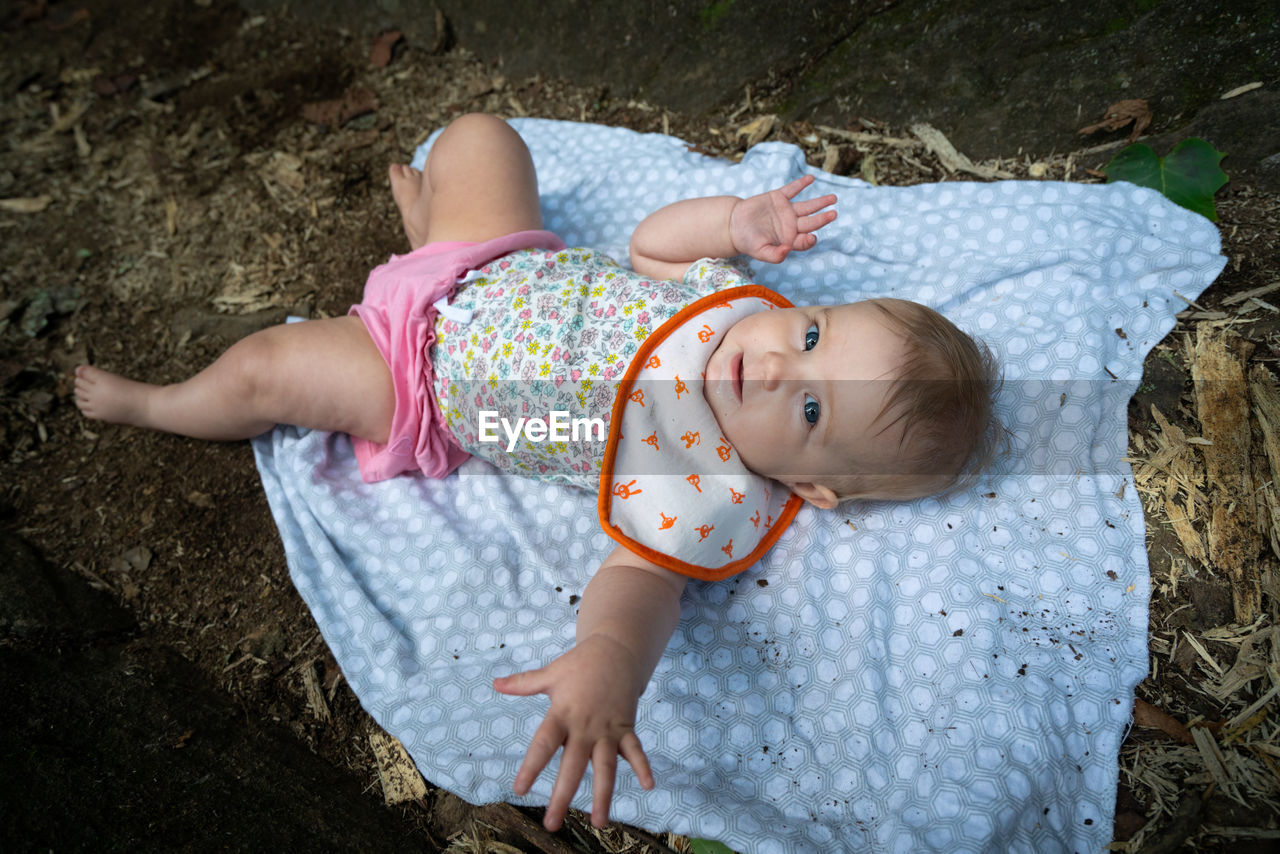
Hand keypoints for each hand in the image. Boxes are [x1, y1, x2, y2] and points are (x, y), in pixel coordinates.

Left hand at [493, 634, 654, 829]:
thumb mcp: (551, 673)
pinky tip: (649, 786)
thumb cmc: (580, 664)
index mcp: (562, 714)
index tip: (519, 790)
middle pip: (572, 765)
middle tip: (551, 824)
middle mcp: (584, 726)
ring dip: (603, 794)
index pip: (543, 744)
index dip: (532, 767)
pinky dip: (642, 766)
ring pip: (605, 766)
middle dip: (562, 796)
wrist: (617, 649)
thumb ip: (523, 683)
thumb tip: (495, 684)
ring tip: (598, 822)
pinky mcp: (626, 727)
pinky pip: (635, 750)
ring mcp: (607, 729)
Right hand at [729, 175, 836, 263]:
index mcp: (789, 240)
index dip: (809, 240)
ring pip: (807, 206)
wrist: (734, 225)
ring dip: (820, 202)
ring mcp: (786, 211)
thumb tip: (787, 250)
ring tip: (833, 198)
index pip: (804, 241)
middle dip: (823, 218)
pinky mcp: (778, 198)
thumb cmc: (747, 242)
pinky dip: (801, 184)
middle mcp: (791, 225)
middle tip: (834, 214)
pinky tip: (810, 179)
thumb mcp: (760, 252)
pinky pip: (792, 189)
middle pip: (811, 222)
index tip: (812, 237)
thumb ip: (774, 255)